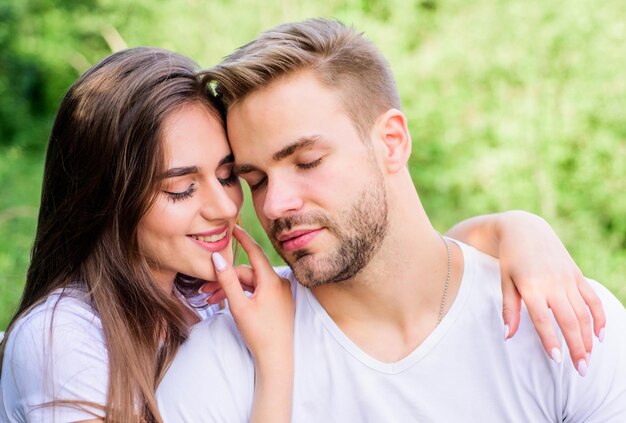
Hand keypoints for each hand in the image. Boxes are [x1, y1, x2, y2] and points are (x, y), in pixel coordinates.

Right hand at [210, 225, 293, 359]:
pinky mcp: (279, 302)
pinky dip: (243, 295)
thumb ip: (227, 280)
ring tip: (212, 300)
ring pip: (250, 284)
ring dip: (232, 289)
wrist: (276, 358)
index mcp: (272, 281)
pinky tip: (228, 303)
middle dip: (226, 279)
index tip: (232, 226)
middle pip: (247, 273)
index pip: (255, 251)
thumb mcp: (238, 306)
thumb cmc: (258, 333)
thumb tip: (217, 258)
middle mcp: (279, 284)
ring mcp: (280, 293)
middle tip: (205, 290)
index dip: (242, 238)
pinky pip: (258, 292)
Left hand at [497, 211, 605, 374]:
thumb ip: (509, 309)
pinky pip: (592, 299)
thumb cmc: (510, 259)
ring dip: (588, 338)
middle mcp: (552, 283)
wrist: (524, 229)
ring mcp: (567, 279)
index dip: (551, 341)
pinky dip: (599, 317)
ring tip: (589, 358)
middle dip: (577, 347)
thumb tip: (507, 336)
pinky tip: (600, 335)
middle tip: (582, 370)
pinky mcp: (577, 274)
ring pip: (584, 313)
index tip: (558, 361)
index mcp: (531, 286)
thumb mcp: (504, 281)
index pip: (543, 320)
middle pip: (569, 321)